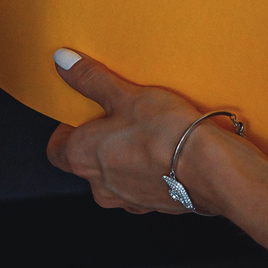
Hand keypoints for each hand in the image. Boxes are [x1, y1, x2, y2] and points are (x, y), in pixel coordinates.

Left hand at [47, 49, 249, 215]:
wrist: (210, 170)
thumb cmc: (164, 133)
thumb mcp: (124, 94)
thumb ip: (91, 79)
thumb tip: (64, 62)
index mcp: (81, 158)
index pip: (56, 150)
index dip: (66, 130)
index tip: (83, 114)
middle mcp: (99, 185)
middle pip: (87, 162)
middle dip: (100, 142)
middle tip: (119, 117)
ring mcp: (127, 200)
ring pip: (116, 176)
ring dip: (125, 158)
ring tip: (148, 133)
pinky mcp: (155, 206)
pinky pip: (143, 186)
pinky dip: (149, 171)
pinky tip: (168, 152)